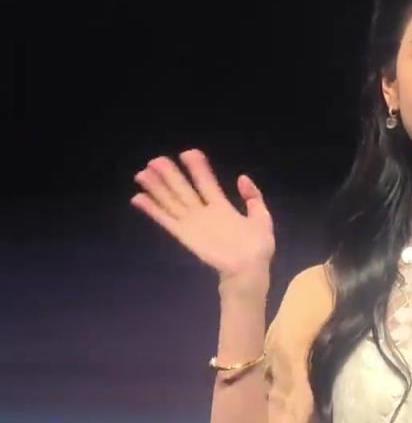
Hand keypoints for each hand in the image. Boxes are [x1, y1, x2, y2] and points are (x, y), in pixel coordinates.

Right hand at [130, 149, 274, 280]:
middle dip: (170, 175)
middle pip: (183, 189)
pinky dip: (152, 209)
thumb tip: (241, 177)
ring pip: (171, 201)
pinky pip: (165, 220)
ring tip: (141, 174)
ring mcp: (192, 223)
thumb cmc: (257, 248)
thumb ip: (253, 197)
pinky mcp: (184, 235)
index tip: (188, 152)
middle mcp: (203, 212)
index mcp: (222, 207)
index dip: (197, 168)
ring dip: (156, 188)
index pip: (206, 182)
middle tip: (155, 159)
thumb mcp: (262, 218)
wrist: (249, 270)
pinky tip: (138, 198)